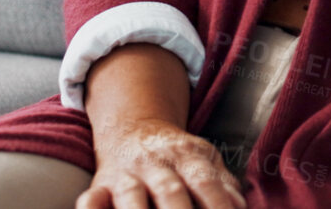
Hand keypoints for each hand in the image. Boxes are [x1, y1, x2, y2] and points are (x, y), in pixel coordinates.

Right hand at [77, 118, 243, 208]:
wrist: (132, 128)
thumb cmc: (177, 157)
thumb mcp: (205, 161)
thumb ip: (224, 185)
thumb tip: (240, 207)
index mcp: (188, 157)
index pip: (206, 183)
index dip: (218, 207)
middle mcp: (156, 164)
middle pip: (170, 191)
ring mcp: (126, 175)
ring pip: (131, 197)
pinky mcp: (100, 186)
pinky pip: (90, 201)